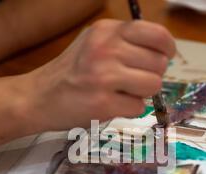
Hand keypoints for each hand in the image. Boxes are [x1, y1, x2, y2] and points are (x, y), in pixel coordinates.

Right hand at [18, 19, 175, 131]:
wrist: (38, 97)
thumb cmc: (71, 72)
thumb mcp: (94, 43)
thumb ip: (125, 43)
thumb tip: (162, 53)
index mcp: (106, 30)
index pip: (156, 33)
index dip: (167, 48)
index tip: (165, 57)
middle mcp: (106, 48)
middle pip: (159, 63)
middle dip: (151, 75)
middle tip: (132, 81)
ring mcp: (104, 76)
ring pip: (153, 86)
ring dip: (142, 94)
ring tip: (121, 93)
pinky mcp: (102, 103)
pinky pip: (138, 108)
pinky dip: (128, 110)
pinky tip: (110, 105)